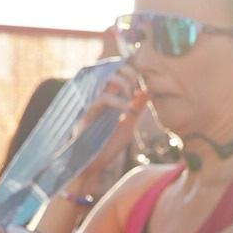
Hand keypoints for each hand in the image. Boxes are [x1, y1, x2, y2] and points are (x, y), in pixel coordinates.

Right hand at [69, 69, 147, 199]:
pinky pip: (101, 98)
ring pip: (103, 78)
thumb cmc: (108, 145)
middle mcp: (95, 94)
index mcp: (105, 95)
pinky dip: (117, 102)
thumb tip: (148, 91)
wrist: (93, 165)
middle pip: (108, 68)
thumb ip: (137, 107)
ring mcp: (89, 102)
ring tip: (131, 101)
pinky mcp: (85, 113)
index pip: (114, 70)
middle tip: (137, 91)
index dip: (130, 71)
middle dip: (128, 74)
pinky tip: (127, 112)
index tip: (141, 87)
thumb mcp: (128, 123)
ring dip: (123, 85)